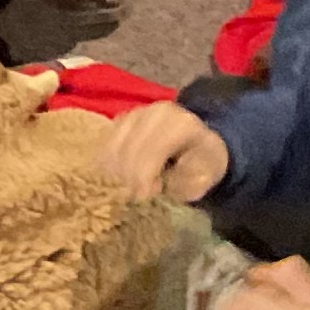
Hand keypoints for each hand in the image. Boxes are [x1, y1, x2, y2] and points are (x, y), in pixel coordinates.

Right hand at [103, 102, 230, 203]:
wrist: (199, 141)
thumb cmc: (202, 162)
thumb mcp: (204, 178)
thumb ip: (182, 183)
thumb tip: (153, 185)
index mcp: (181, 124)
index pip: (151, 151)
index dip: (143, 179)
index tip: (147, 196)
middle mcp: (156, 113)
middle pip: (128, 151)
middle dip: (130, 179)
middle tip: (142, 194)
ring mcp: (136, 114)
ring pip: (112, 149)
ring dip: (119, 173)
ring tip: (136, 183)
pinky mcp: (121, 120)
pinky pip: (105, 147)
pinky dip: (111, 166)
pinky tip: (126, 175)